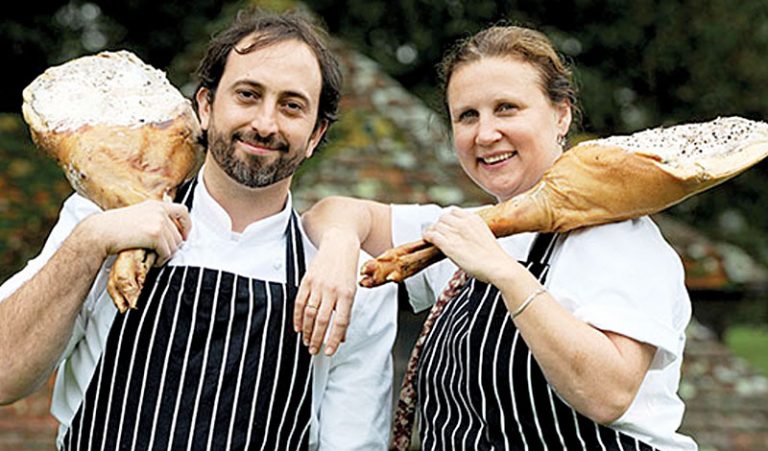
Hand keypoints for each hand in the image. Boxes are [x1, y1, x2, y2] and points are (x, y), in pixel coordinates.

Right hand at [80, 200, 191, 265]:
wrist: (101, 232)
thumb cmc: (115, 227)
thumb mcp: (138, 215)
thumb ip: (155, 219)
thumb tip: (171, 232)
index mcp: (156, 205)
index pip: (183, 211)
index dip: (187, 225)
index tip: (184, 236)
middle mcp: (160, 211)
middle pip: (179, 234)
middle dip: (172, 247)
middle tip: (160, 254)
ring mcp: (159, 222)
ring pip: (174, 246)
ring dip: (166, 255)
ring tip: (154, 257)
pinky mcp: (155, 235)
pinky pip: (167, 252)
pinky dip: (161, 260)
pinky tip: (152, 261)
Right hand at [293, 228, 358, 354]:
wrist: (339, 245)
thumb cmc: (347, 269)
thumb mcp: (352, 291)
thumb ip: (346, 313)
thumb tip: (342, 336)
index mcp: (347, 294)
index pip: (339, 323)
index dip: (333, 340)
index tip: (328, 351)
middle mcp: (332, 290)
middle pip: (322, 321)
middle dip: (317, 339)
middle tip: (314, 350)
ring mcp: (318, 285)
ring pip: (309, 314)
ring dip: (307, 331)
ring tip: (306, 341)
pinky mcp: (307, 280)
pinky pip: (299, 302)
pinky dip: (298, 317)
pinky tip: (298, 327)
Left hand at [422, 208, 513, 282]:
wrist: (498, 266)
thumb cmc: (494, 256)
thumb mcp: (485, 234)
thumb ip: (473, 230)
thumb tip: (465, 234)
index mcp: (474, 219)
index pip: (453, 211)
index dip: (448, 219)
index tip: (446, 225)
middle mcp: (463, 223)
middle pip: (443, 217)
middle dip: (439, 225)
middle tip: (438, 233)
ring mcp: (455, 233)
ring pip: (436, 226)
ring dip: (432, 231)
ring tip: (431, 237)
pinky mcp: (449, 245)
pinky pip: (432, 235)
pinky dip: (428, 237)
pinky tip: (428, 240)